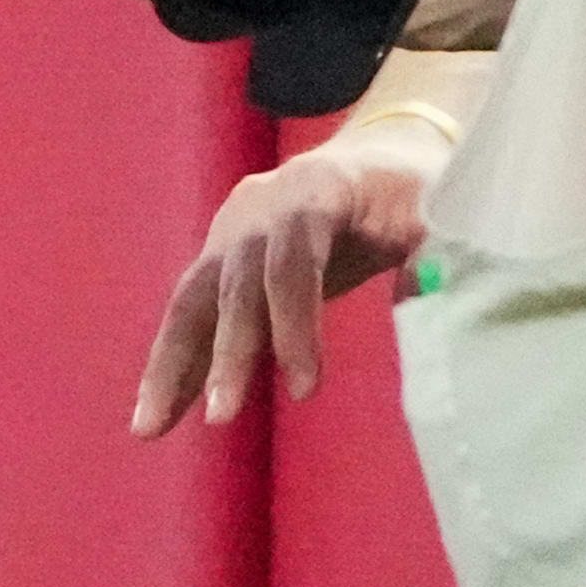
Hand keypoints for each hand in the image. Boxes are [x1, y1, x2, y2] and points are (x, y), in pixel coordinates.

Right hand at [130, 114, 442, 436]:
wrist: (374, 158)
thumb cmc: (412, 191)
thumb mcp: (437, 210)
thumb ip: (433, 252)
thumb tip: (424, 301)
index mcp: (310, 192)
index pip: (290, 263)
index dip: (294, 324)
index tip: (308, 390)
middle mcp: (254, 211)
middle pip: (231, 286)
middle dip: (225, 355)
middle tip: (222, 418)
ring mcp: (228, 235)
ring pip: (190, 302)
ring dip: (169, 366)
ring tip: (148, 429)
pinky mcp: (219, 261)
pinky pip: (191, 315)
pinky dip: (175, 364)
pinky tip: (159, 413)